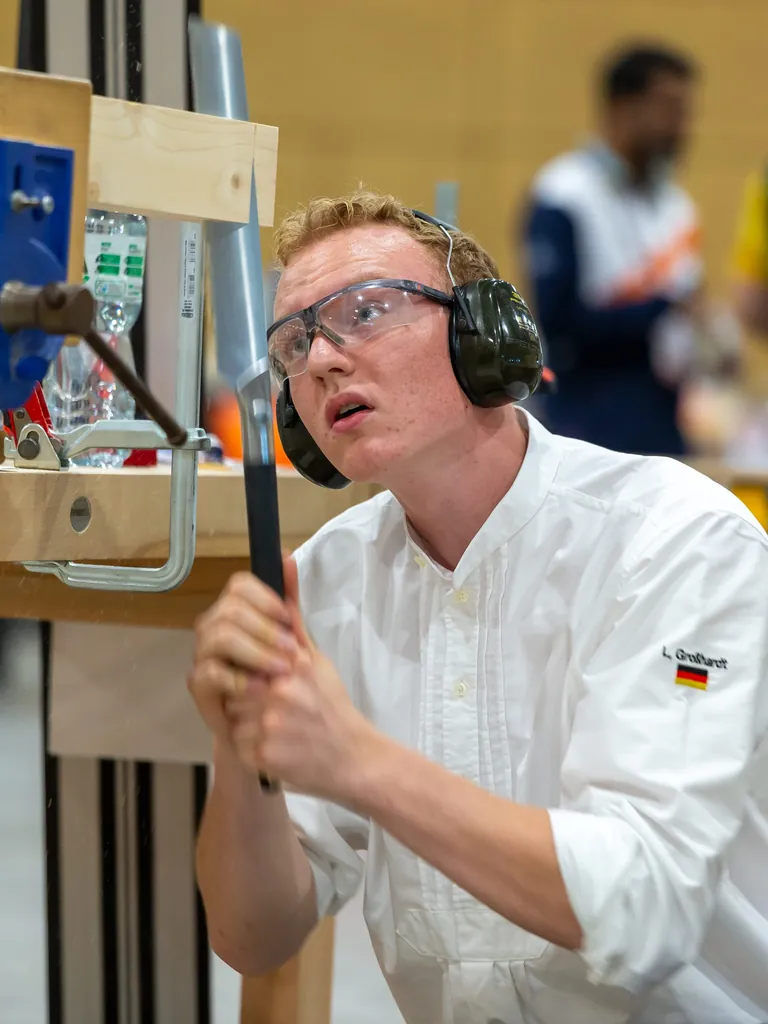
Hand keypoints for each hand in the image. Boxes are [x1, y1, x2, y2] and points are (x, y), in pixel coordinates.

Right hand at [188, 555, 300, 743]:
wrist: (268, 727)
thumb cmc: (279, 680)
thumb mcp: (294, 641)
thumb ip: (289, 602)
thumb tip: (287, 557)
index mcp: (235, 611)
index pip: (239, 585)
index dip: (265, 598)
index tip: (288, 618)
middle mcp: (214, 627)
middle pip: (230, 609)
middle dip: (266, 630)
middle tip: (292, 652)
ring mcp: (203, 655)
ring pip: (220, 636)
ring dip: (256, 652)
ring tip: (281, 670)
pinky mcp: (198, 685)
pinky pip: (210, 672)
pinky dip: (239, 679)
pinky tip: (260, 689)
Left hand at [225, 644, 382, 803]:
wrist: (354, 757)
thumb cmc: (334, 710)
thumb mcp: (320, 665)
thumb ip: (296, 632)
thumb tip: (285, 592)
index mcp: (292, 665)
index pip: (245, 663)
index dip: (251, 678)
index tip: (263, 688)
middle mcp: (280, 691)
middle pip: (234, 691)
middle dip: (247, 703)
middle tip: (273, 714)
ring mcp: (270, 723)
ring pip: (234, 720)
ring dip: (247, 728)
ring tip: (275, 731)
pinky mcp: (264, 753)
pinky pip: (239, 747)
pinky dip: (252, 750)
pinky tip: (275, 748)